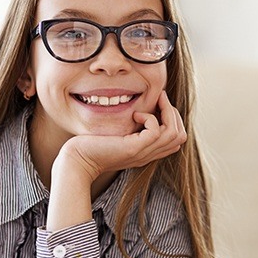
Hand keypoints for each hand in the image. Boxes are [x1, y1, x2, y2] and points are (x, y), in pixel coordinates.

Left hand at [56, 91, 186, 182]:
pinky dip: (150, 118)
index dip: (173, 119)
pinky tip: (135, 114)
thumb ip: (131, 128)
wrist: (78, 160)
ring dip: (167, 111)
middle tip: (160, 97)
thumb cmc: (92, 145)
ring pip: (174, 133)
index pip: (176, 139)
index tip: (160, 102)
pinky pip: (156, 132)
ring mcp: (142, 153)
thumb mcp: (118, 135)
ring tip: (155, 99)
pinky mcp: (133, 149)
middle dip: (174, 113)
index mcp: (147, 151)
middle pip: (180, 136)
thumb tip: (139, 109)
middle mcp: (148, 154)